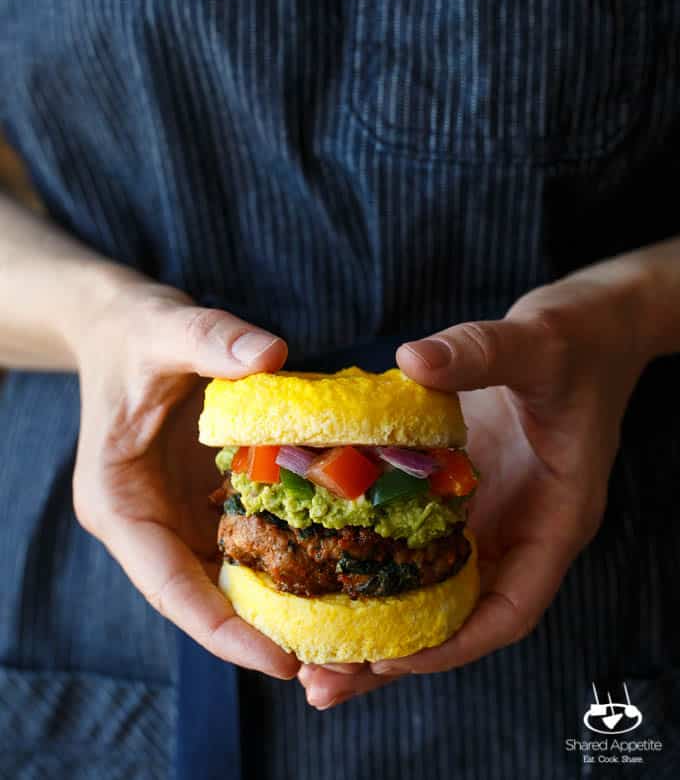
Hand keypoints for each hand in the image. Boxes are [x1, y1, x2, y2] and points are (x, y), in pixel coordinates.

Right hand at [72, 275, 297, 678]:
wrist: (121, 322)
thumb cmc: (133, 330)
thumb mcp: (166, 328)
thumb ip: (210, 340)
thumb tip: (271, 356)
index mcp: (120, 503)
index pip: (170, 587)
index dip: (223, 631)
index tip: (279, 661)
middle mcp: (147, 520)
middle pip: (202, 598)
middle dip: (261, 633)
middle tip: (332, 664)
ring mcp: (175, 511)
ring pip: (226, 576)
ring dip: (278, 602)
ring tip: (345, 633)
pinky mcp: (201, 495)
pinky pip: (243, 539)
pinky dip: (282, 554)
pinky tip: (334, 562)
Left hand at [300, 265, 650, 707]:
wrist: (592, 324)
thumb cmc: (579, 339)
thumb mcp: (537, 342)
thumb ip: (482, 351)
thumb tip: (412, 360)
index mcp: (556, 516)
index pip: (510, 606)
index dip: (453, 643)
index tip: (390, 657)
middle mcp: (521, 527)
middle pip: (460, 615)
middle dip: (397, 655)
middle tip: (322, 682)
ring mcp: (492, 512)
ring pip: (434, 587)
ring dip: (378, 622)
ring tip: (308, 655)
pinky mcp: (465, 490)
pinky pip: (420, 538)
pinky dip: (377, 560)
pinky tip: (323, 567)